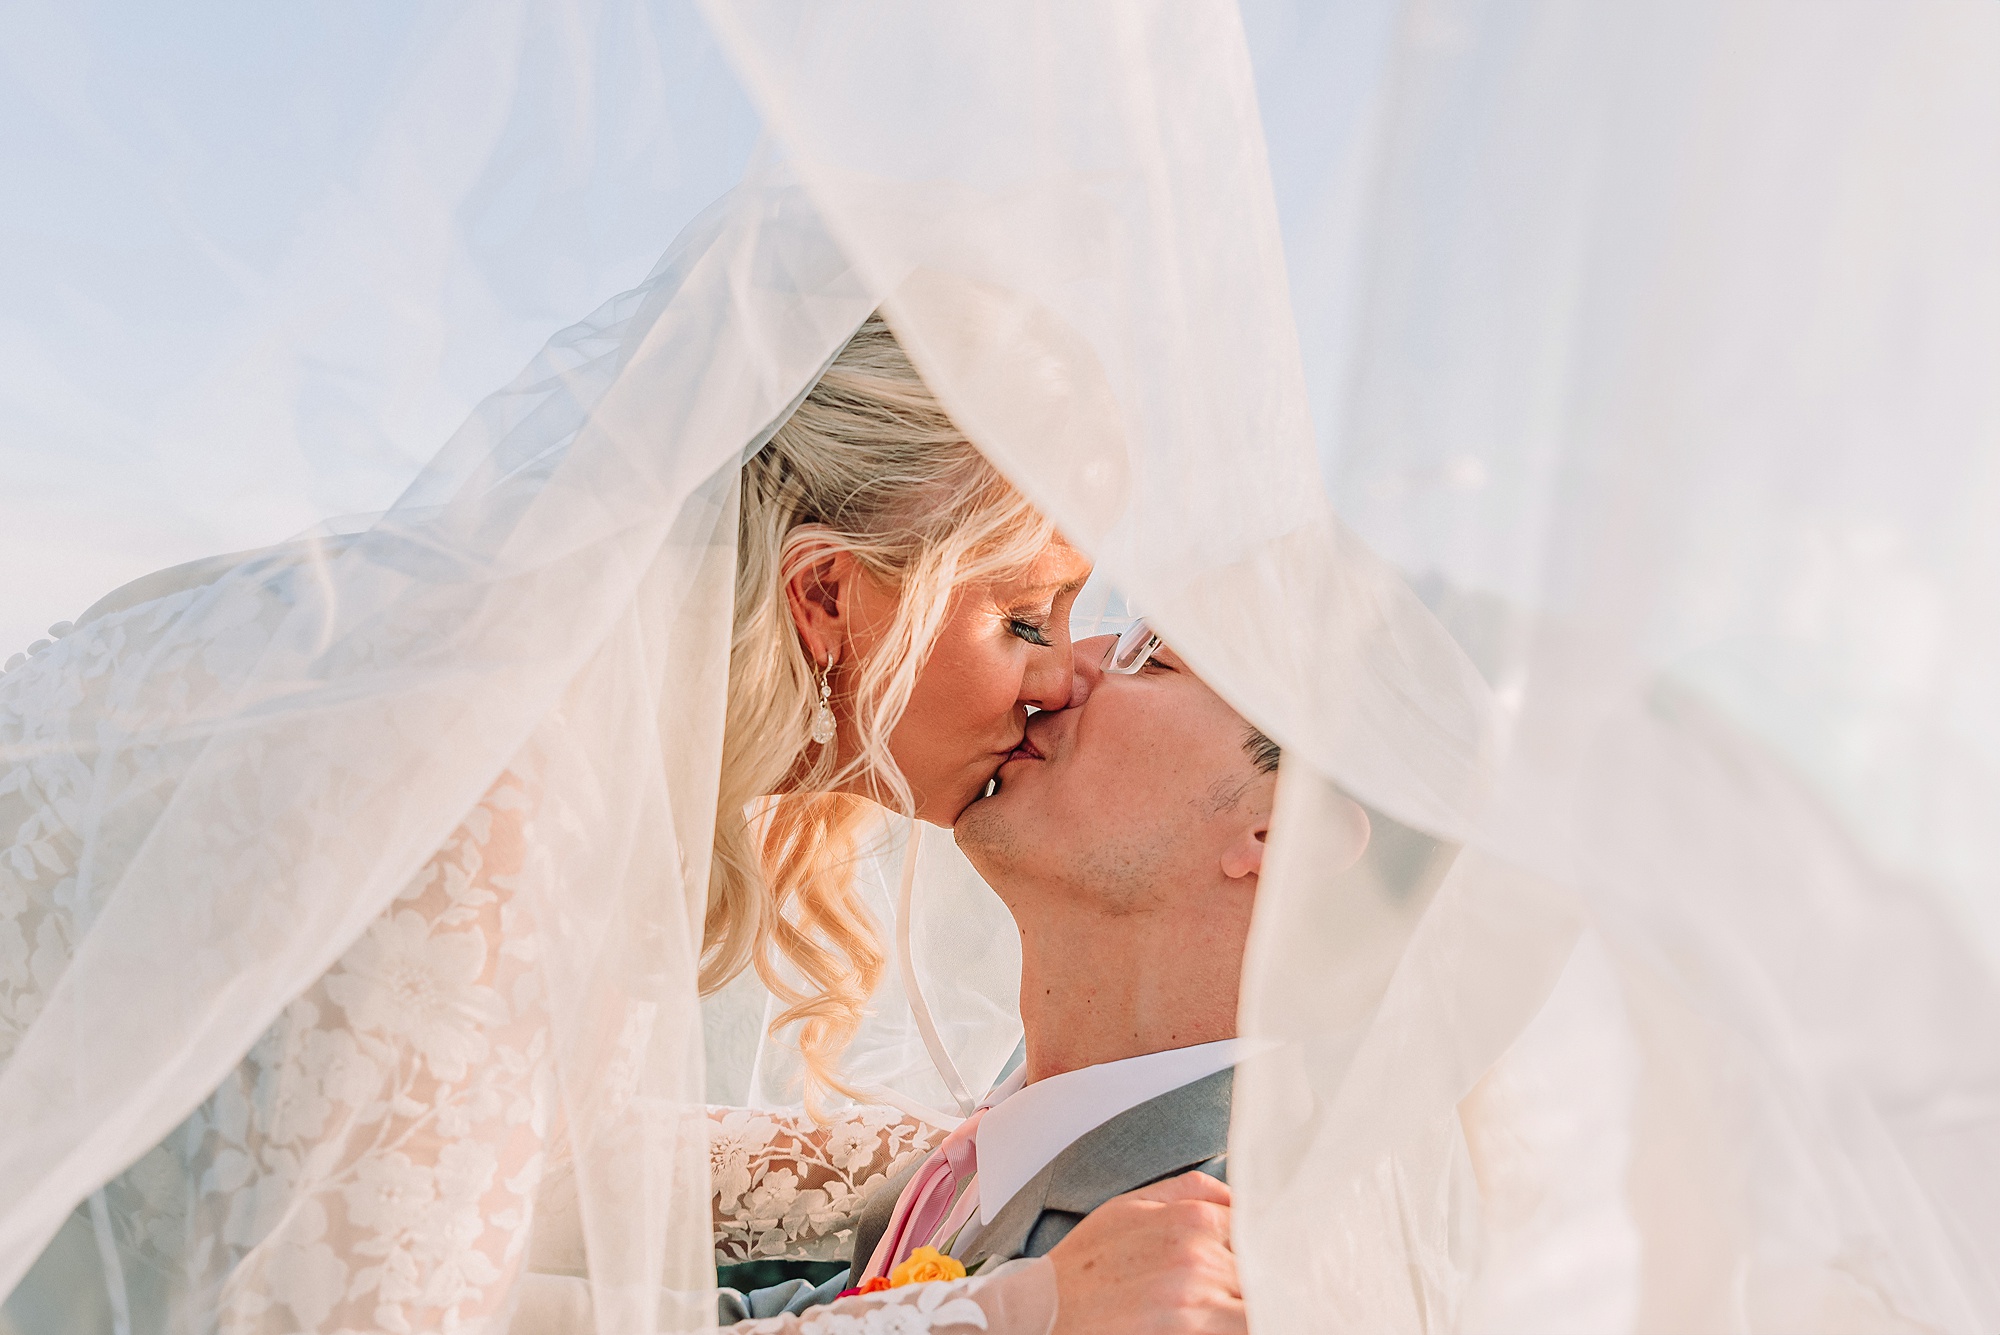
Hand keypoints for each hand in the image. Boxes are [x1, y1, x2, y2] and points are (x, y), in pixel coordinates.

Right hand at [1046, 1171, 1244, 1334]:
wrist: (1041, 1316)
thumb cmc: (1083, 1268)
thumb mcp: (1127, 1208)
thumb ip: (1190, 1191)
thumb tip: (1240, 1195)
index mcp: (1192, 1219)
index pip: (1262, 1232)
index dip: (1263, 1252)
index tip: (1258, 1266)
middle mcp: (1199, 1257)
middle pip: (1265, 1271)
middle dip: (1257, 1282)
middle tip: (1234, 1291)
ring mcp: (1195, 1302)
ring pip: (1260, 1305)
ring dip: (1249, 1309)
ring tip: (1225, 1310)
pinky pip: (1243, 1328)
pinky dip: (1237, 1326)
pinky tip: (1221, 1323)